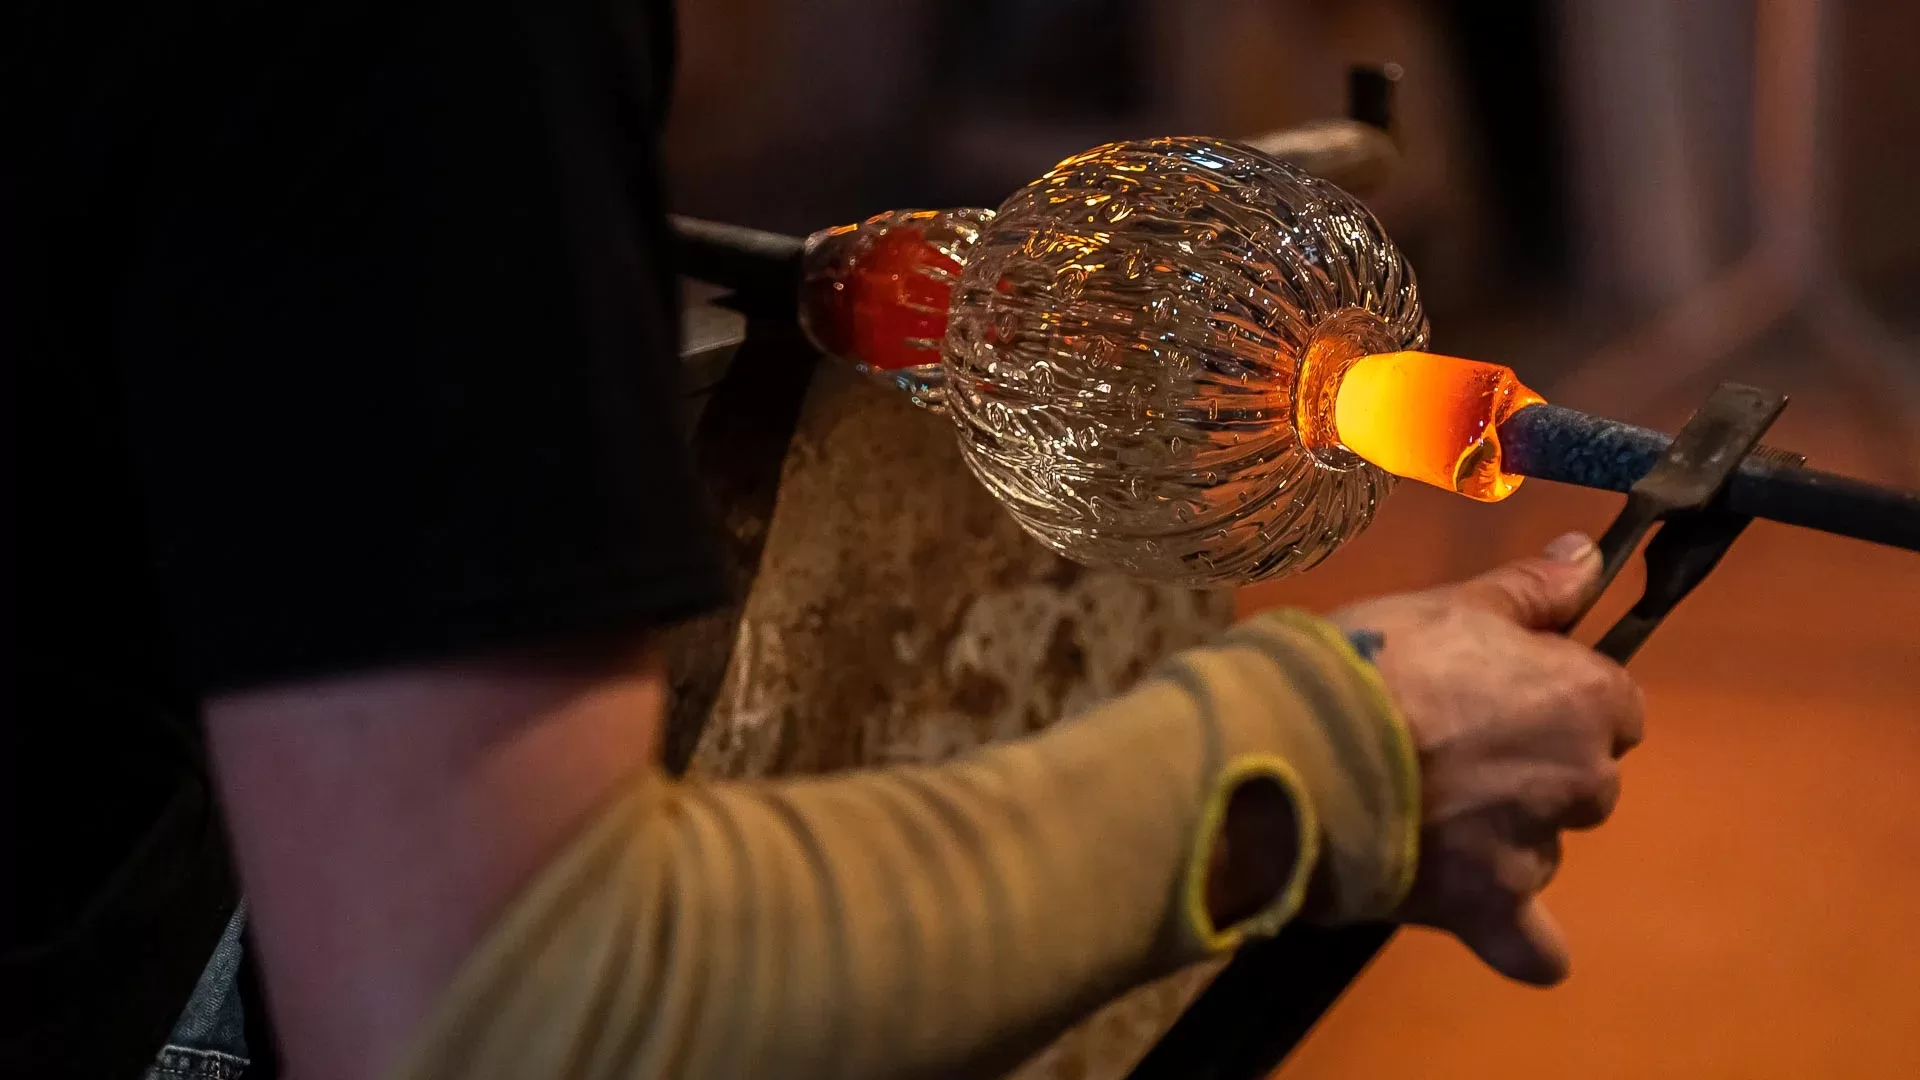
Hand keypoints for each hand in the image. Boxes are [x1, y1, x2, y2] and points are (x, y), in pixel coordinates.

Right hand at [1330, 532, 1644, 985]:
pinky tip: (1499, 925)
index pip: (1613, 702)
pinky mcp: (1487, 907)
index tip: (1497, 692)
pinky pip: (1532, 948)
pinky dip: (1522, 942)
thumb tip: (1586, 557)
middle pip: (1585, 777)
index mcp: (1585, 697)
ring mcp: (1536, 848)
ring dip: (1506, 833)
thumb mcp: (1451, 605)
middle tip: (1450, 745)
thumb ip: (1531, 591)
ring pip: (1545, 845)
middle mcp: (1581, 777)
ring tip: (1422, 811)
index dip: (1554, 695)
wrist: (1297, 747)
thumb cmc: (1374, 660)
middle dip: (1534, 766)